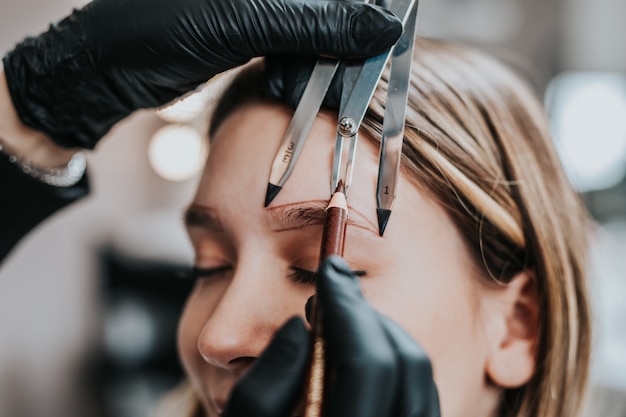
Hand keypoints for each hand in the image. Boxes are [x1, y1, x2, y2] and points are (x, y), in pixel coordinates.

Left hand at [2, 0, 400, 148]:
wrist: (107, 68)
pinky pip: (293, 49)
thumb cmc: (157, 32)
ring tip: (290, 82)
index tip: (386, 43)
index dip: (367, 14)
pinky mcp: (249, 31)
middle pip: (331, 11)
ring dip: (317, 66)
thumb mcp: (242, 25)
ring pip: (315, 33)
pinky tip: (277, 83)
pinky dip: (295, 72)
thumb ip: (315, 22)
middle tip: (343, 79)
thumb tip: (383, 28)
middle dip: (339, 47)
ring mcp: (259, 8)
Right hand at [223, 256, 440, 416]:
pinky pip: (420, 393)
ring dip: (381, 335)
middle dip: (367, 315)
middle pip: (406, 363)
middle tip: (332, 292)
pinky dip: (392, 362)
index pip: (368, 365)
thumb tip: (299, 327)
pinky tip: (354, 354)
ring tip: (339, 323)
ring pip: (420, 375)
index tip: (330, 270)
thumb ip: (264, 384)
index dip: (348, 308)